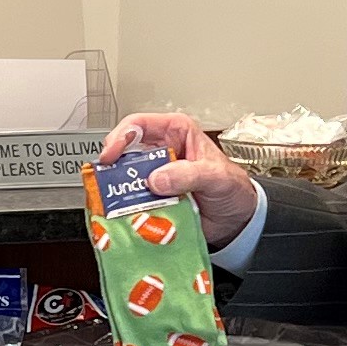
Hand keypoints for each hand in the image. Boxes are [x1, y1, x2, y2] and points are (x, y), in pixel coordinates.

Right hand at [99, 111, 263, 236]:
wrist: (238, 220)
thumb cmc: (233, 188)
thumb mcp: (216, 176)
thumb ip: (189, 174)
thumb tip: (156, 179)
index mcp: (175, 133)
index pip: (139, 125)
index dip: (120, 136)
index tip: (111, 154)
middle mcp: (161, 153)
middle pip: (125, 153)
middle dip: (114, 168)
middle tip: (108, 183)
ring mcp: (155, 178)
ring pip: (126, 180)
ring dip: (120, 192)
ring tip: (116, 203)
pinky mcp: (153, 200)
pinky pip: (133, 203)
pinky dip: (128, 209)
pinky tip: (126, 215)